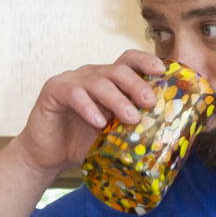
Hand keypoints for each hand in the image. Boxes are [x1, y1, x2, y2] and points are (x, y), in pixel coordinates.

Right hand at [11, 50, 166, 177]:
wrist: (48, 155)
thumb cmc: (82, 142)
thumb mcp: (112, 135)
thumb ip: (132, 128)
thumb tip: (167, 136)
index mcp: (107, 80)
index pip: (128, 61)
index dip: (146, 61)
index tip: (162, 71)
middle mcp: (90, 75)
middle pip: (117, 70)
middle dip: (137, 84)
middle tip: (150, 102)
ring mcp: (71, 81)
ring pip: (98, 82)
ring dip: (117, 100)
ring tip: (131, 118)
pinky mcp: (53, 90)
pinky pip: (74, 94)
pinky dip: (88, 107)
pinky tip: (98, 122)